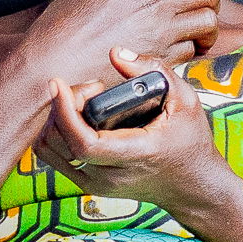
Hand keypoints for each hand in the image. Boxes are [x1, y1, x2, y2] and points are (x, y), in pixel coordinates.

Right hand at [8, 0, 219, 96]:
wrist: (51, 68)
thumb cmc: (55, 34)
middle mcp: (150, 1)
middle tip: (202, 4)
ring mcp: (159, 31)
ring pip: (207, 21)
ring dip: (207, 27)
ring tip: (199, 33)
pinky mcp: (160, 60)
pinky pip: (190, 52)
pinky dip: (190, 52)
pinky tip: (180, 54)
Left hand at [36, 50, 237, 217]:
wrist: (194, 187)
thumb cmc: (191, 141)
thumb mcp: (185, 100)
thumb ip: (154, 71)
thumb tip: (115, 54)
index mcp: (136, 155)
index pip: (85, 143)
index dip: (64, 111)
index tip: (59, 83)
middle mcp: (111, 176)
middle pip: (59, 142)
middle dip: (61, 106)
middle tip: (91, 88)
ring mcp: (96, 185)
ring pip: (48, 150)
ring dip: (55, 119)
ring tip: (84, 103)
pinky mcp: (88, 185)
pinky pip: (52, 157)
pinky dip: (55, 131)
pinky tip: (78, 117)